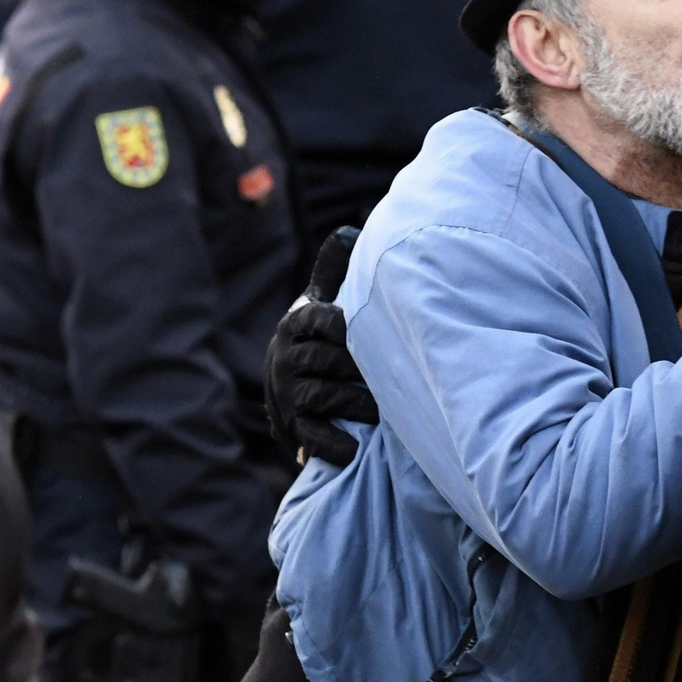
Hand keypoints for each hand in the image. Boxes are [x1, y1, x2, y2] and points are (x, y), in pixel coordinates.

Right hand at [264, 230, 376, 469]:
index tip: (366, 329)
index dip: (344, 324)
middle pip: (325, 360)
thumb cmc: (319, 339)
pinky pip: (312, 436)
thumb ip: (334, 271)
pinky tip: (356, 450)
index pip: (318, 319)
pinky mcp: (293, 428)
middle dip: (359, 368)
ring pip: (322, 396)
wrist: (288, 391)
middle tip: (394, 375)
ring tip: (386, 410)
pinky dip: (334, 445)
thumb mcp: (321, 303)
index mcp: (297, 325)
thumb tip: (352, 231)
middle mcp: (287, 359)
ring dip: (355, 405)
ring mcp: (288, 395)